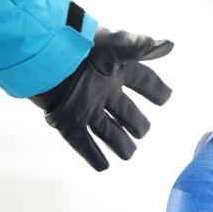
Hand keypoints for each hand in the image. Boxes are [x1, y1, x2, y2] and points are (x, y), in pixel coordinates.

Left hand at [30, 28, 173, 170]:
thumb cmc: (80, 46)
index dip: (155, 90)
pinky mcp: (69, 122)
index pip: (144, 82)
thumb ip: (141, 47)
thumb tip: (169, 45)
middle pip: (126, 112)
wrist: (43, 55)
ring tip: (129, 154)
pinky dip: (93, 155)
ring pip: (108, 131)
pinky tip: (103, 166)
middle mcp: (103, 92)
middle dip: (137, 124)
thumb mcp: (114, 45)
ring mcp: (86, 108)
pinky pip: (83, 143)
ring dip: (119, 143)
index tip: (164, 98)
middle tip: (142, 131)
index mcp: (116, 72)